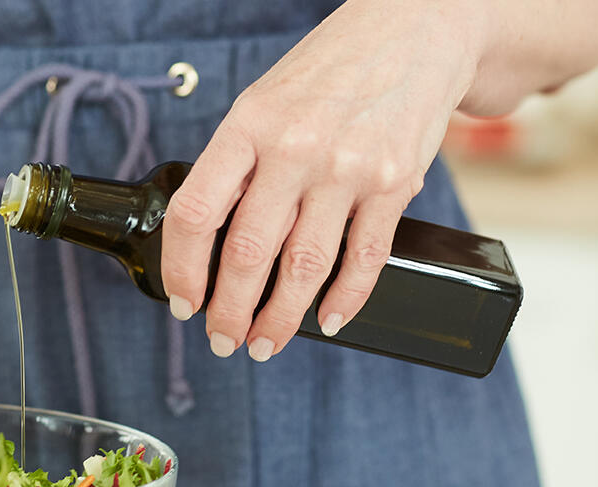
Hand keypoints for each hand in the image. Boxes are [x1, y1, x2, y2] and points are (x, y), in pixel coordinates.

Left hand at [160, 0, 482, 360]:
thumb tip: (213, 242)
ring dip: (281, 318)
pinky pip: (364, 259)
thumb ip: (239, 164)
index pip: (197, 213)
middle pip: (249, 253)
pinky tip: (328, 320)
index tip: (184, 302)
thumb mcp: (265, 104)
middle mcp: (295, 148)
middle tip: (225, 340)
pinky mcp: (395, 184)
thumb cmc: (330, 73)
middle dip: (231, 311)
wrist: (413, 32)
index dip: (183, 269)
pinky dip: (345, 300)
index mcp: (248, 126)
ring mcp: (347, 168)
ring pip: (304, 268)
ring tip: (266, 342)